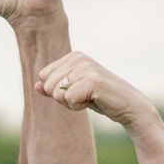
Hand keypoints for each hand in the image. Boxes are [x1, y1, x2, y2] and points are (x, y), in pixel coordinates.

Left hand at [36, 51, 158, 129]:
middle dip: (63, 98)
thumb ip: (53, 88)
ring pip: (57, 93)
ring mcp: (86, 68)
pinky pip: (68, 99)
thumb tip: (35, 86)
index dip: (56, 90)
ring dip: (71, 103)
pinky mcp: (92, 80)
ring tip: (89, 98)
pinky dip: (78, 106)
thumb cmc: (99, 98)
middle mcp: (79, 58)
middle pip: (48, 85)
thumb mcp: (73, 91)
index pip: (43, 76)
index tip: (77, 90)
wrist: (128, 106)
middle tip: (84, 96)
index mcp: (73, 56)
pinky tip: (94, 101)